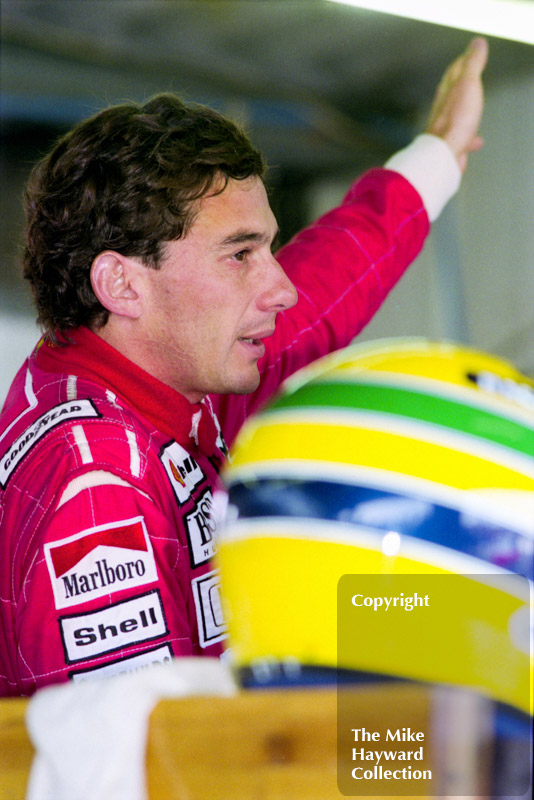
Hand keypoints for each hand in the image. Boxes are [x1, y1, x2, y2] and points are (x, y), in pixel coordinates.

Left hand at [425, 37, 488, 171]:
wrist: (443, 154)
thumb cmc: (455, 121)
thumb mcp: (468, 84)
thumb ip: (472, 64)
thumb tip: (477, 43)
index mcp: (447, 90)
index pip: (454, 70)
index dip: (463, 60)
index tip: (470, 52)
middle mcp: (443, 108)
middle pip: (452, 91)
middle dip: (460, 83)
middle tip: (467, 76)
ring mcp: (446, 127)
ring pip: (456, 114)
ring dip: (464, 109)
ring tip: (471, 107)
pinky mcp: (451, 144)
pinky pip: (462, 136)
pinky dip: (470, 136)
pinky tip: (475, 140)